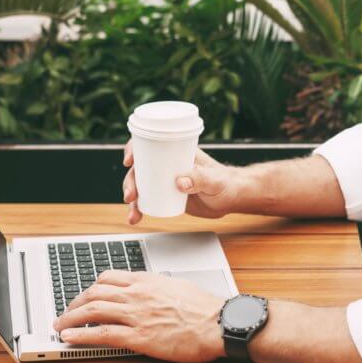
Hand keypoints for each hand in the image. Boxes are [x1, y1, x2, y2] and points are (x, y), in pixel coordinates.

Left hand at [53, 270, 224, 362]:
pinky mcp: (139, 336)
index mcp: (146, 281)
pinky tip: (70, 338)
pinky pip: (102, 334)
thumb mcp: (176, 286)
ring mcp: (136, 315)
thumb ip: (156, 288)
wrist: (218, 323)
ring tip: (59, 325)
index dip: (90, 288)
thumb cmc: (204, 308)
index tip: (84, 296)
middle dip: (74, 302)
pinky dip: (82, 335)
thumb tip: (146, 291)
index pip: (108, 278)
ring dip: (71, 318)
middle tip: (65, 312)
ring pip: (93, 311)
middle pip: (94, 293)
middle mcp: (137, 294)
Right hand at [122, 142, 243, 224]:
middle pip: (140, 168)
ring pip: (141, 185)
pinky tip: (135, 217)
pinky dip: (139, 209)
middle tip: (131, 195)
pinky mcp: (167, 196)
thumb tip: (179, 182)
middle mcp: (168, 165)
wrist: (231, 198)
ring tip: (133, 212)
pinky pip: (148, 200)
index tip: (130, 160)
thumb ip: (200, 179)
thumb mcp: (214, 179)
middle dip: (130, 181)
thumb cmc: (225, 182)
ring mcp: (165, 181)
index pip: (151, 145)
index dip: (135, 149)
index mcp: (177, 153)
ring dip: (132, 197)